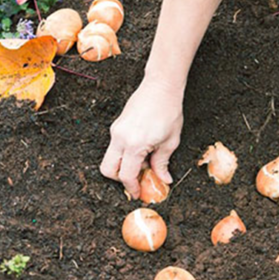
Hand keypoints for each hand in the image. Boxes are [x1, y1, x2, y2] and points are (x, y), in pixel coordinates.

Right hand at [100, 80, 183, 197]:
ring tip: (145, 160)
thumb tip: (163, 179)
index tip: (138, 192)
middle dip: (120, 179)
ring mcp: (116, 130)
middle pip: (108, 170)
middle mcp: (120, 138)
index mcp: (134, 144)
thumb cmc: (169, 112)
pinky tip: (142, 149)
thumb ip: (162, 163)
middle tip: (137, 179)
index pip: (126, 175)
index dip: (132, 187)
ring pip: (110, 158)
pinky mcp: (117, 125)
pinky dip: (125, 154)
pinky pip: (115, 147)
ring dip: (123, 166)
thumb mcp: (170, 141)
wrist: (161, 87)